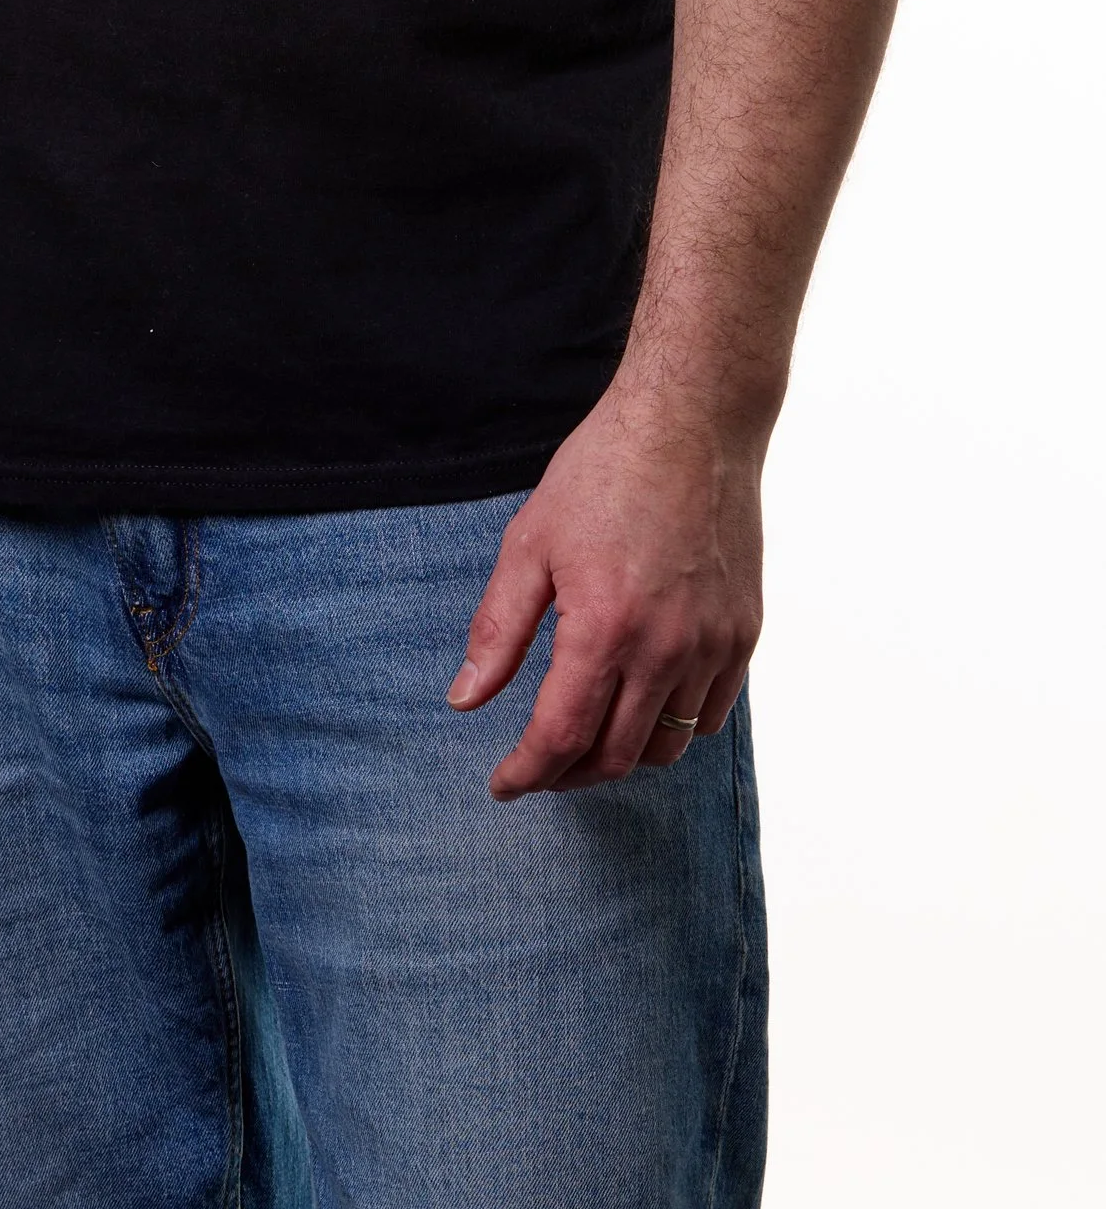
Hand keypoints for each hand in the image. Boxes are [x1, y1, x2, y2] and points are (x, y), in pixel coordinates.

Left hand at [446, 379, 762, 797]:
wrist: (691, 423)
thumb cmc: (603, 474)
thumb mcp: (529, 544)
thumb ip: (498, 630)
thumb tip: (465, 701)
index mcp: (604, 627)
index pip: (562, 736)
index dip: (527, 772)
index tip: (503, 785)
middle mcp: (667, 648)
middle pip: (616, 755)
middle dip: (567, 775)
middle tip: (537, 768)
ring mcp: (714, 644)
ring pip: (668, 743)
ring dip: (620, 758)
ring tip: (584, 742)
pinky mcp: (744, 632)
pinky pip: (711, 712)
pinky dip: (672, 727)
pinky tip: (640, 708)